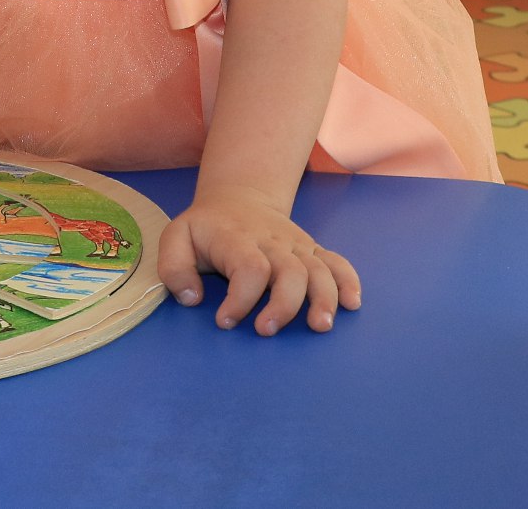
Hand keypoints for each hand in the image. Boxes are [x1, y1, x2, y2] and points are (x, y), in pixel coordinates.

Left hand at [158, 186, 361, 335]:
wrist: (238, 197)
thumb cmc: (206, 228)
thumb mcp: (176, 236)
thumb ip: (174, 268)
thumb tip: (192, 299)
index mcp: (237, 239)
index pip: (249, 268)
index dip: (241, 299)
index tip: (225, 321)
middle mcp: (272, 242)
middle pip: (290, 271)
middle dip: (284, 304)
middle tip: (266, 331)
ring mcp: (296, 245)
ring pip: (319, 269)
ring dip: (324, 298)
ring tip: (320, 326)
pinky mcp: (311, 250)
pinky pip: (336, 262)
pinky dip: (348, 281)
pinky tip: (352, 304)